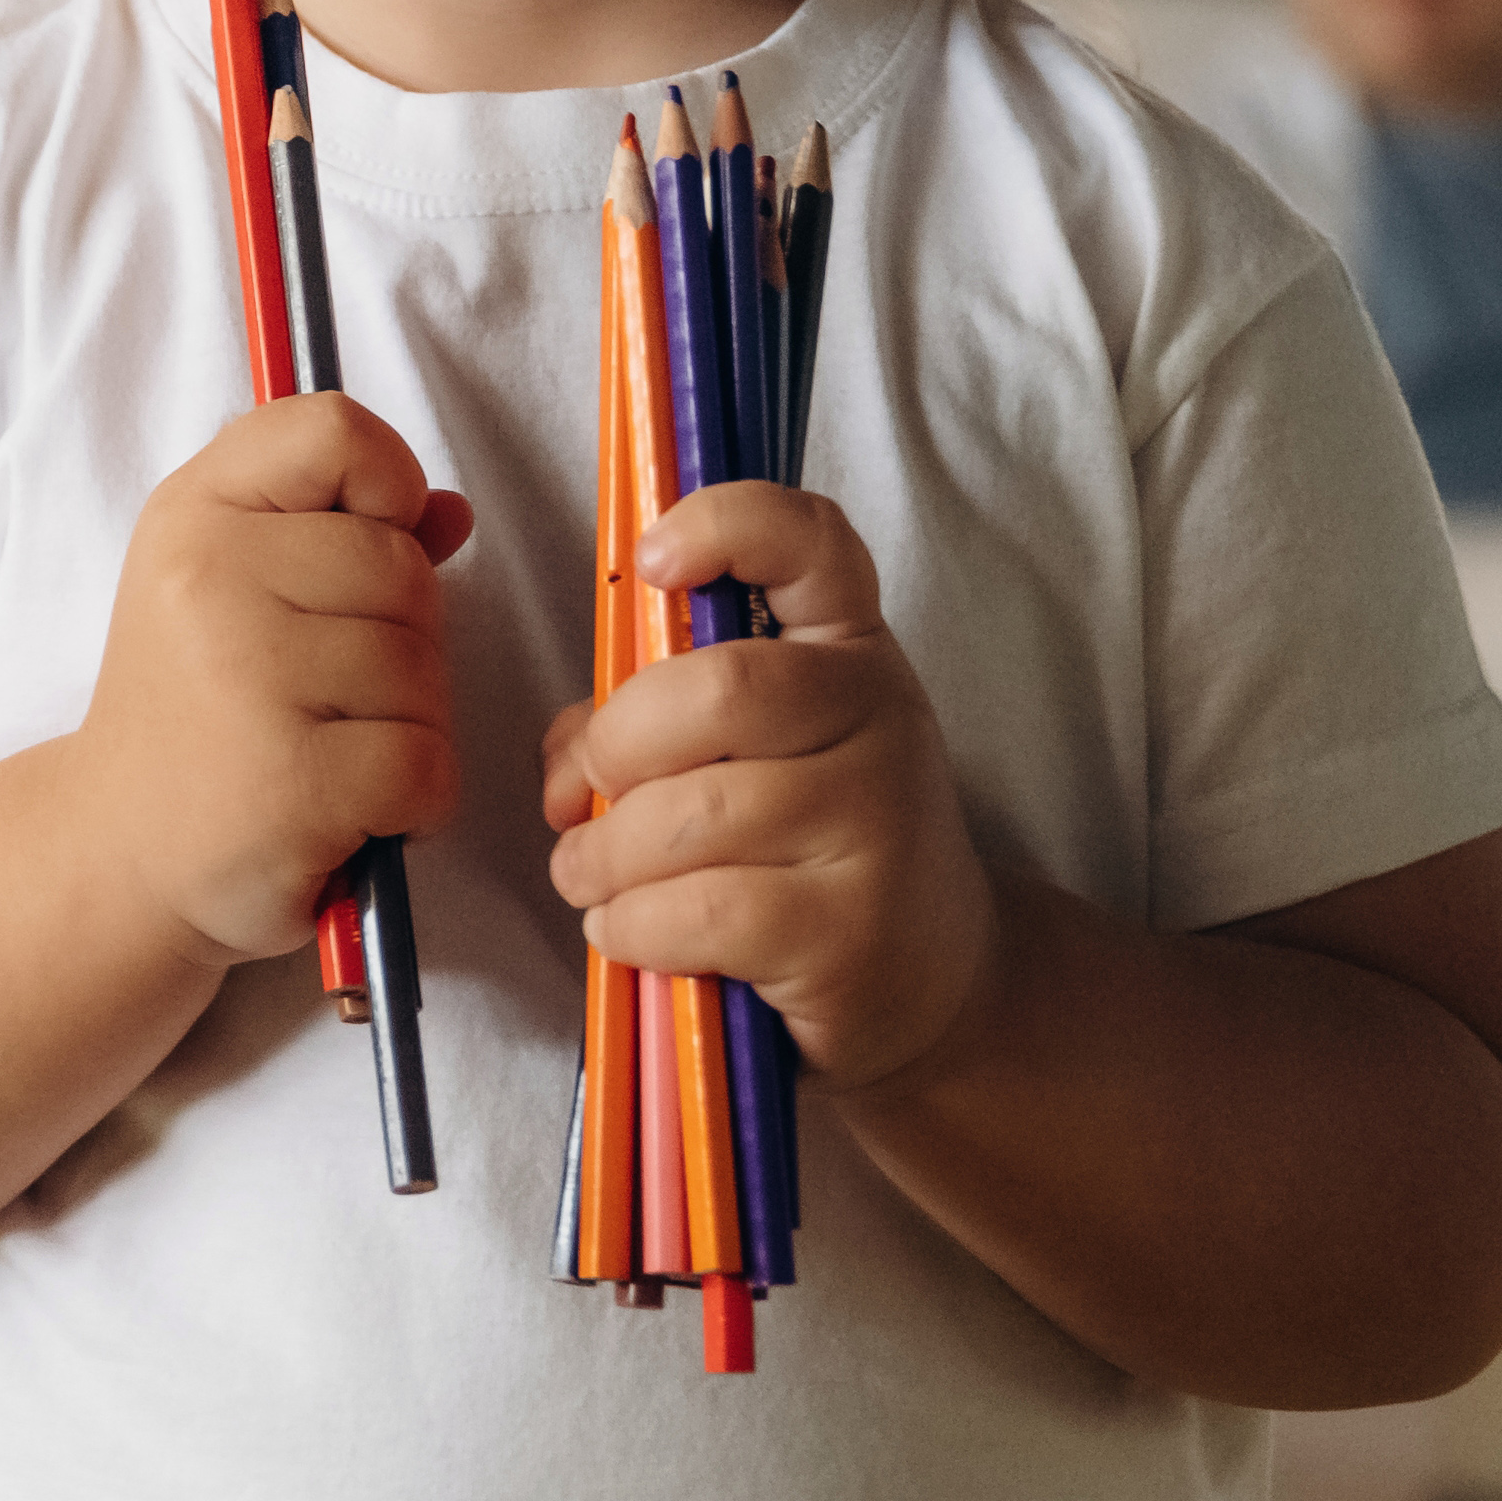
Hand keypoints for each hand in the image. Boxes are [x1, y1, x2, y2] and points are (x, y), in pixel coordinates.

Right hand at [61, 391, 473, 967]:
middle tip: (325, 692)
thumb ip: (339, 530)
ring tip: (324, 749)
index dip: (386, 483)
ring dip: (405, 725)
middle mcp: (211, 579)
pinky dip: (411, 801)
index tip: (365, 540)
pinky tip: (345, 810)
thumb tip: (451, 512)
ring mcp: (249, 679)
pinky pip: (427, 763)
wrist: (116, 851)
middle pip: (403, 566)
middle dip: (401, 637)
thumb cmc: (193, 708)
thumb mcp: (230, 584)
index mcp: (195, 512)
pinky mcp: (294, 782)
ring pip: (423, 670)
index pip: (335, 430)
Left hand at [541, 484, 990, 1087]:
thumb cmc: (813, 843)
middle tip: (584, 791)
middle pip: (716, 691)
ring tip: (587, 875)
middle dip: (615, 746)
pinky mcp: (849, 933)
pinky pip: (701, 912)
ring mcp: (875, 827)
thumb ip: (652, 721)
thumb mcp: (757, 751)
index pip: (811, 542)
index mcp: (851, 648)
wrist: (934, 976)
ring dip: (603, 854)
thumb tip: (567, 760)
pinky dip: (632, 923)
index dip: (727, 524)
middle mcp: (878, 719)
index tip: (651, 561)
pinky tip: (626, 927)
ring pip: (691, 816)